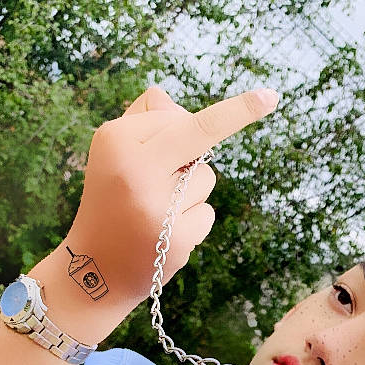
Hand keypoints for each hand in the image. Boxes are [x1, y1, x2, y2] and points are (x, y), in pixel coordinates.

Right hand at [66, 83, 278, 305]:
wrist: (95, 268)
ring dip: (190, 190)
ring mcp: (157, 206)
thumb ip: (143, 120)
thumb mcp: (114, 154)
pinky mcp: (176, 239)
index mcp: (115, 140)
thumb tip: (169, 97)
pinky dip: (192, 221)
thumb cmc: (111, 200)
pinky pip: (207, 212)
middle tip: (259, 106)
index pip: (175, 116)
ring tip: (156, 210)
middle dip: (229, 119)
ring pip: (206, 177)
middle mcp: (134, 168)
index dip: (200, 120)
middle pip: (199, 133)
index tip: (269, 96)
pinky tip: (164, 232)